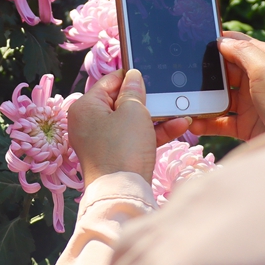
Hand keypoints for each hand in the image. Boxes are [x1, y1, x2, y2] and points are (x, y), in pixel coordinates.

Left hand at [68, 69, 190, 185]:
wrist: (123, 193)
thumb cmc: (123, 149)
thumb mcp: (133, 112)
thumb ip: (133, 91)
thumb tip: (132, 77)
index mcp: (85, 107)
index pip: (108, 82)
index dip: (129, 76)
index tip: (147, 72)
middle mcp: (88, 122)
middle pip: (120, 102)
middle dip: (146, 99)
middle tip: (165, 93)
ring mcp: (101, 140)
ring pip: (130, 121)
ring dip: (155, 116)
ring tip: (178, 110)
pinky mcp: (114, 155)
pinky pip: (134, 137)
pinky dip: (153, 132)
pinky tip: (178, 126)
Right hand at [188, 31, 264, 140]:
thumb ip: (243, 51)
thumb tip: (221, 40)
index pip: (237, 43)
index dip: (216, 41)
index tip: (192, 42)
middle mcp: (258, 78)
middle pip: (223, 69)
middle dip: (203, 71)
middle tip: (182, 74)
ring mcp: (250, 102)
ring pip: (218, 95)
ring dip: (201, 98)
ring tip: (184, 101)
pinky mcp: (244, 123)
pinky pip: (219, 120)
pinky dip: (205, 121)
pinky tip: (193, 123)